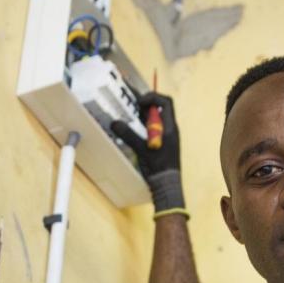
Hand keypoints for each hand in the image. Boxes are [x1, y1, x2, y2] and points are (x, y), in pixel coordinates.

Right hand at [111, 92, 184, 211]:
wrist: (167, 184)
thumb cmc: (158, 166)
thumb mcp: (142, 149)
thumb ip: (129, 135)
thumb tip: (114, 123)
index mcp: (170, 127)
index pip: (166, 102)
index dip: (153, 98)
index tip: (139, 102)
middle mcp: (169, 128)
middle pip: (159, 108)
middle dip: (145, 103)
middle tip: (129, 102)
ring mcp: (165, 136)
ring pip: (155, 118)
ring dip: (143, 113)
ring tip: (128, 110)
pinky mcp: (160, 143)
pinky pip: (152, 128)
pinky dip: (142, 124)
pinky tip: (132, 126)